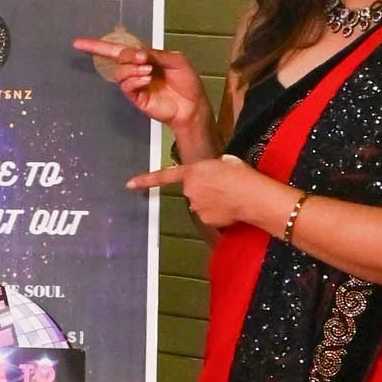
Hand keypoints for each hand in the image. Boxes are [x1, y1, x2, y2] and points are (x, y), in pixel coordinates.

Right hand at [75, 36, 215, 144]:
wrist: (193, 105)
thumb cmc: (187, 82)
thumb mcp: (177, 60)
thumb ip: (156, 54)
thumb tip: (137, 52)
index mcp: (145, 58)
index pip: (120, 49)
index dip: (98, 45)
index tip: (79, 43)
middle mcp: (136, 70)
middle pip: (116, 57)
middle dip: (125, 55)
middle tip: (142, 58)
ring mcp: (135, 84)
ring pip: (120, 72)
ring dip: (132, 69)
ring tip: (149, 71)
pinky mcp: (136, 98)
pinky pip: (126, 86)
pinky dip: (135, 80)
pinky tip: (147, 79)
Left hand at [127, 153, 288, 231]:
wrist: (252, 195)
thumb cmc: (241, 174)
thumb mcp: (226, 161)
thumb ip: (212, 167)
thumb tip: (215, 173)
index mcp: (192, 172)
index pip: (165, 176)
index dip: (146, 180)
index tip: (129, 184)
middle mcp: (189, 190)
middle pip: (192, 190)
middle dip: (203, 189)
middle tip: (223, 186)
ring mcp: (196, 206)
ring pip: (200, 203)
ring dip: (211, 201)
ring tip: (229, 196)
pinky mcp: (205, 219)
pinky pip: (209, 215)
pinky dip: (217, 213)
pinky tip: (230, 207)